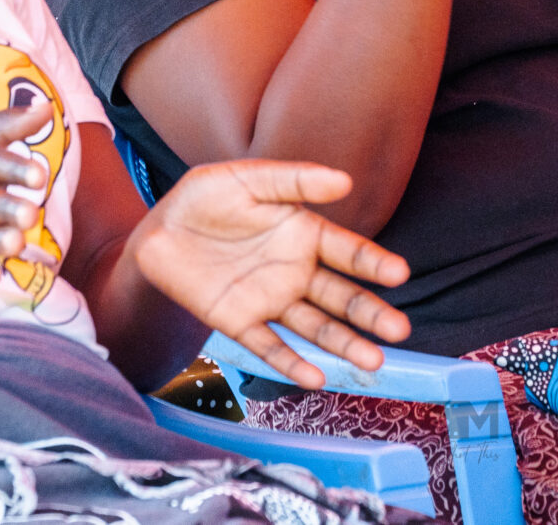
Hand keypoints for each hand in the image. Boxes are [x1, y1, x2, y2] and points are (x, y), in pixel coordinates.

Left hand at [134, 160, 413, 387]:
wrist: (158, 232)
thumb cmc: (205, 198)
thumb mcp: (247, 179)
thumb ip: (294, 180)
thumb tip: (345, 181)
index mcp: (305, 233)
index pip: (348, 251)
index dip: (373, 263)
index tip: (399, 274)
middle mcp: (296, 271)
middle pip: (341, 297)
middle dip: (370, 313)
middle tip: (399, 330)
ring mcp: (271, 300)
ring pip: (315, 327)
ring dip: (344, 344)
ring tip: (374, 361)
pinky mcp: (241, 323)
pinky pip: (269, 346)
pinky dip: (291, 363)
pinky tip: (315, 378)